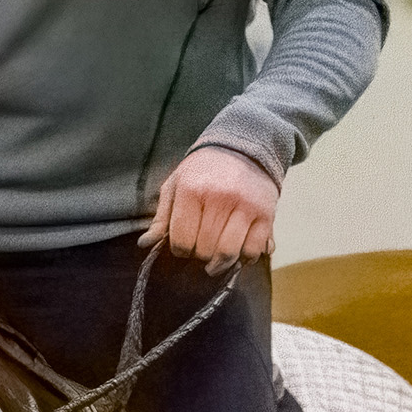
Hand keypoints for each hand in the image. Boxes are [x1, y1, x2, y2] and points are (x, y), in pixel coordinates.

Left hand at [143, 147, 279, 273]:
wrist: (243, 148)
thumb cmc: (204, 170)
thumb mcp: (176, 185)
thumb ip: (162, 217)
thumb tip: (145, 244)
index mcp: (192, 190)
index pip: (182, 241)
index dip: (180, 250)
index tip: (184, 245)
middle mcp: (220, 197)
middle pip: (205, 249)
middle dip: (200, 256)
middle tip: (201, 248)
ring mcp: (245, 206)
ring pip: (228, 253)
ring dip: (220, 263)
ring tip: (216, 260)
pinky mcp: (266, 214)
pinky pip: (254, 250)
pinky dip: (245, 258)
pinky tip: (238, 251)